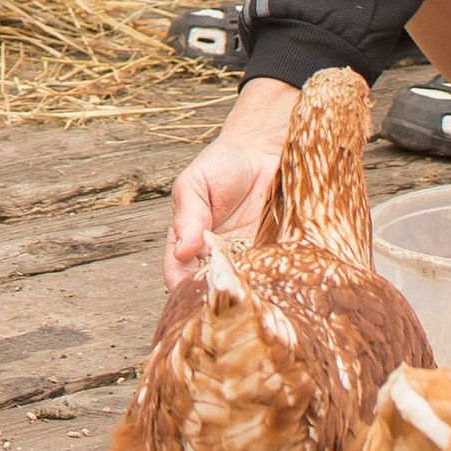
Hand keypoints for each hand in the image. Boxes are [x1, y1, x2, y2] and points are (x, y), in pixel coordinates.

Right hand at [163, 76, 296, 287]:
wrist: (264, 152)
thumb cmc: (223, 164)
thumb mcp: (196, 183)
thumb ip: (187, 215)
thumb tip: (181, 252)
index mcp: (188, 240)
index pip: (177, 274)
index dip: (182, 286)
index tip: (195, 289)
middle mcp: (213, 256)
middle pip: (208, 290)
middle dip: (214, 297)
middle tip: (226, 294)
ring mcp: (243, 259)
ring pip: (238, 290)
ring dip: (243, 295)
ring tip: (251, 291)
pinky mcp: (271, 257)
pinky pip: (267, 279)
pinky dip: (268, 285)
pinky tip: (272, 281)